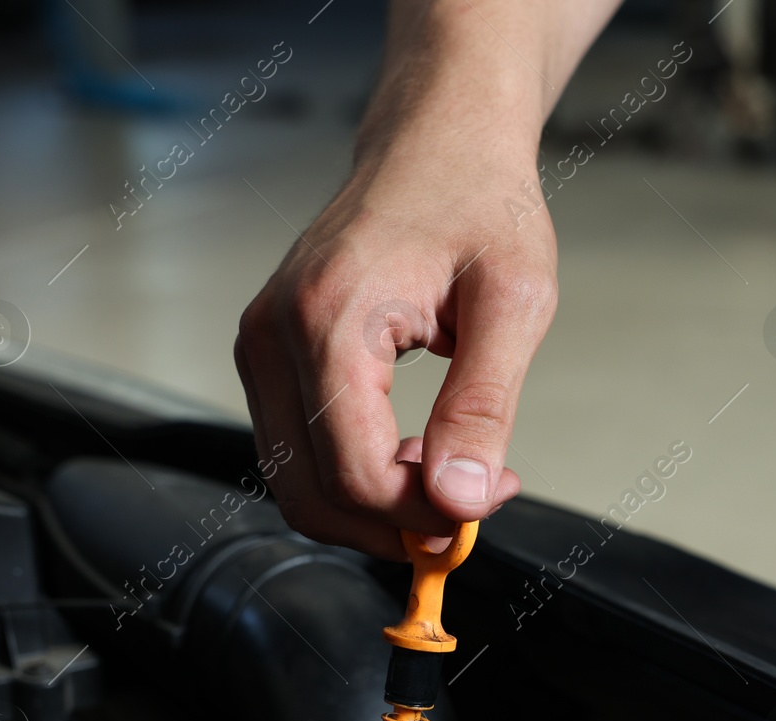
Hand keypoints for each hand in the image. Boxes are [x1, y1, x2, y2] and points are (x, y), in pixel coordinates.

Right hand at [235, 129, 556, 558]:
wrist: (439, 142)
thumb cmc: (478, 202)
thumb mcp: (513, 302)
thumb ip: (483, 407)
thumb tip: (461, 500)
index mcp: (328, 317)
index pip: (355, 471)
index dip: (420, 514)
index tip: (484, 507)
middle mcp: (274, 333)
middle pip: (312, 491)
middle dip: (392, 523)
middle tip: (468, 510)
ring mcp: (262, 343)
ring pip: (297, 481)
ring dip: (373, 506)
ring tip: (450, 472)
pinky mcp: (269, 352)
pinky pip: (298, 448)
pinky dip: (354, 474)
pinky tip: (416, 452)